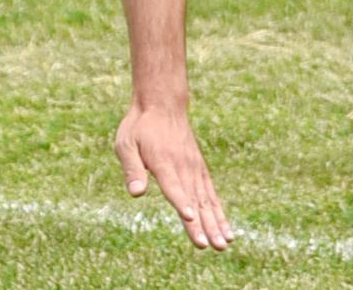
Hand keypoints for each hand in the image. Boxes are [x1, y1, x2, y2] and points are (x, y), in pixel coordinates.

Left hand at [114, 103, 232, 249]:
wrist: (162, 106)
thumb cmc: (139, 127)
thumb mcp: (125, 143)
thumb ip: (131, 168)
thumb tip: (136, 193)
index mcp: (162, 161)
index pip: (172, 184)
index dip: (180, 201)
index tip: (188, 218)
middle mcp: (182, 167)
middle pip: (193, 199)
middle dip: (201, 224)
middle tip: (211, 246)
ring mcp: (194, 169)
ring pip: (206, 201)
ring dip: (215, 224)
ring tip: (222, 245)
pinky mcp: (200, 171)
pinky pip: (212, 196)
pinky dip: (219, 214)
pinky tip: (227, 233)